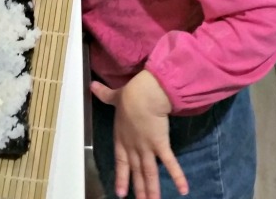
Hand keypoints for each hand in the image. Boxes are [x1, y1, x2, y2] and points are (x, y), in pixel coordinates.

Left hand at [91, 72, 188, 198]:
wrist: (143, 95)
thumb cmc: (129, 95)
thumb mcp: (114, 97)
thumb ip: (105, 95)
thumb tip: (92, 86)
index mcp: (122, 137)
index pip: (121, 162)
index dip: (121, 178)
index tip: (120, 193)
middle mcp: (133, 146)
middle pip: (136, 171)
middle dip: (139, 189)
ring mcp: (147, 148)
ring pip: (150, 173)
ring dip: (152, 190)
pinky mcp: (161, 145)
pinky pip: (170, 163)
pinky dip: (177, 176)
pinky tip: (183, 190)